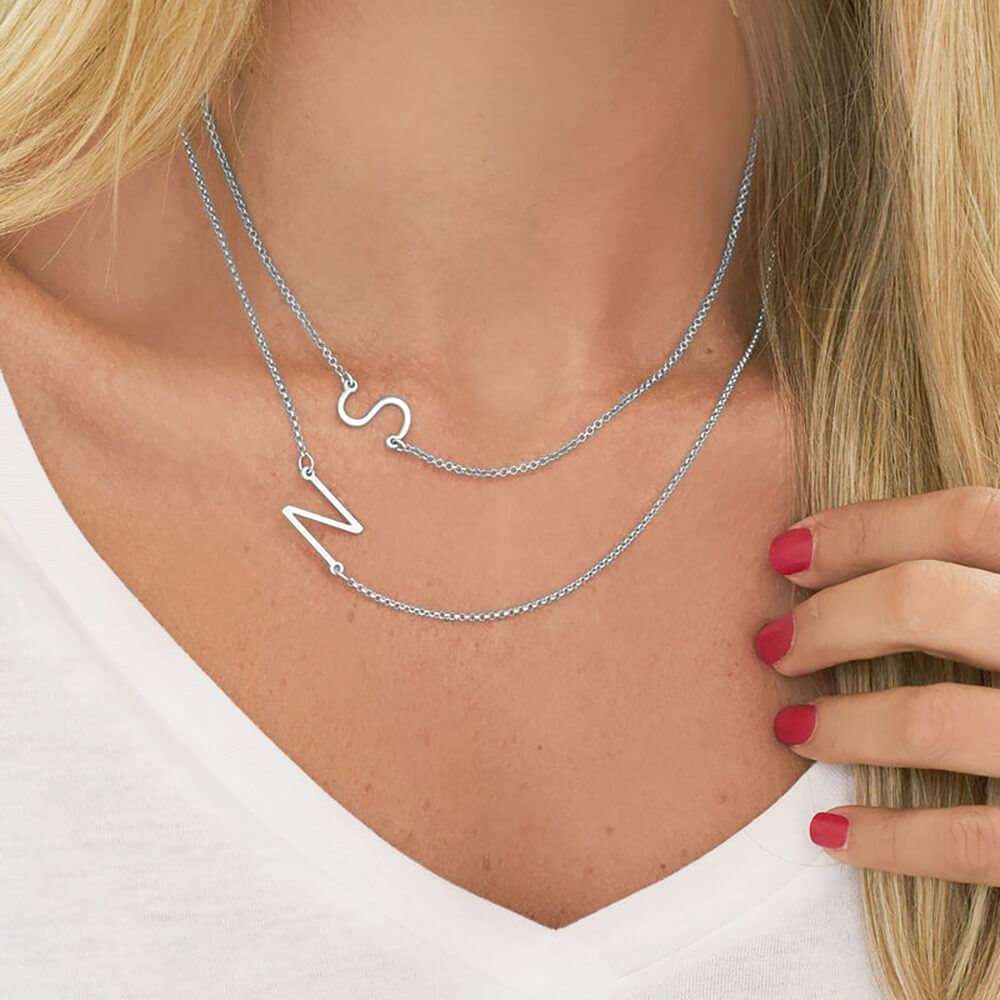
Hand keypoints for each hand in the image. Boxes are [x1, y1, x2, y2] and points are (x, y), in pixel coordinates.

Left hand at [755, 486, 999, 885]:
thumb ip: (982, 580)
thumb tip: (845, 544)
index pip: (966, 519)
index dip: (863, 529)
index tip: (785, 553)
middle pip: (927, 601)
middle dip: (829, 621)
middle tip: (774, 645)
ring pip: (934, 717)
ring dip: (842, 724)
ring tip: (792, 730)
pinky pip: (973, 838)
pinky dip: (889, 838)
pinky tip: (831, 831)